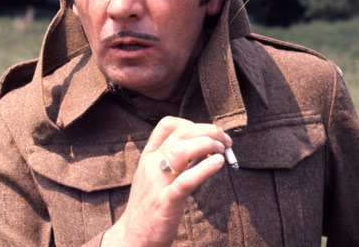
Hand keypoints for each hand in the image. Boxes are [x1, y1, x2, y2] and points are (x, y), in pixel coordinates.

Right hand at [101, 116, 231, 246]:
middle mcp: (151, 164)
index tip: (208, 133)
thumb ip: (179, 162)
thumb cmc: (150, 205)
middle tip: (225, 140)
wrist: (132, 237)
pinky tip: (219, 163)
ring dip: (207, 143)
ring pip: (181, 151)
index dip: (191, 123)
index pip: (167, 125)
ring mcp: (157, 182)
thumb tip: (206, 147)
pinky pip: (186, 181)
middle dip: (207, 130)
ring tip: (223, 148)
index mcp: (148, 156)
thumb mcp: (158, 177)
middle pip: (180, 133)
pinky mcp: (166, 202)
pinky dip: (204, 169)